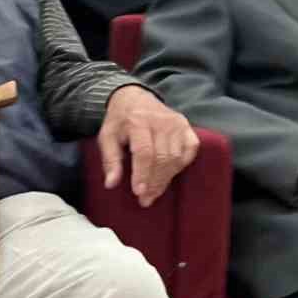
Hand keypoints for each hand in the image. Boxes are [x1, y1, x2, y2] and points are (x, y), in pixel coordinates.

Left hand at [97, 85, 198, 207]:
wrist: (135, 97)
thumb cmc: (120, 121)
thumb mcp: (107, 137)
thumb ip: (110, 160)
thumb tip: (111, 184)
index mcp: (138, 121)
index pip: (144, 151)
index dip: (142, 174)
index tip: (139, 192)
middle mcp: (161, 121)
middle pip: (162, 157)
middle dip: (155, 182)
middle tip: (146, 199)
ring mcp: (177, 123)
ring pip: (176, 157)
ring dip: (166, 178)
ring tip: (154, 192)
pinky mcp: (187, 126)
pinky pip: (190, 150)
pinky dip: (181, 165)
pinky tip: (170, 174)